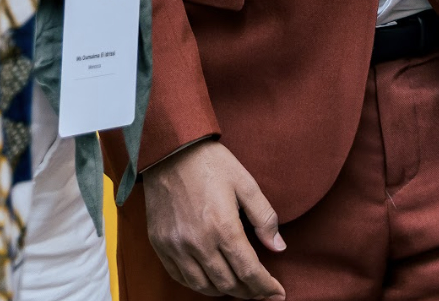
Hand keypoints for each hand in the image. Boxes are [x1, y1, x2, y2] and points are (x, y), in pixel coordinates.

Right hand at [143, 140, 286, 298]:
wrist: (170, 151)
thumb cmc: (212, 164)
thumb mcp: (247, 184)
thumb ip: (265, 218)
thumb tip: (278, 247)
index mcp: (223, 227)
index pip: (249, 271)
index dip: (265, 287)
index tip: (278, 294)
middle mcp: (197, 243)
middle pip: (227, 284)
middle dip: (249, 292)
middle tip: (261, 291)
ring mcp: (175, 247)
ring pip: (203, 286)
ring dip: (224, 291)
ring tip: (240, 287)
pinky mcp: (160, 245)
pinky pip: (180, 277)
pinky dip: (198, 284)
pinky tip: (211, 279)